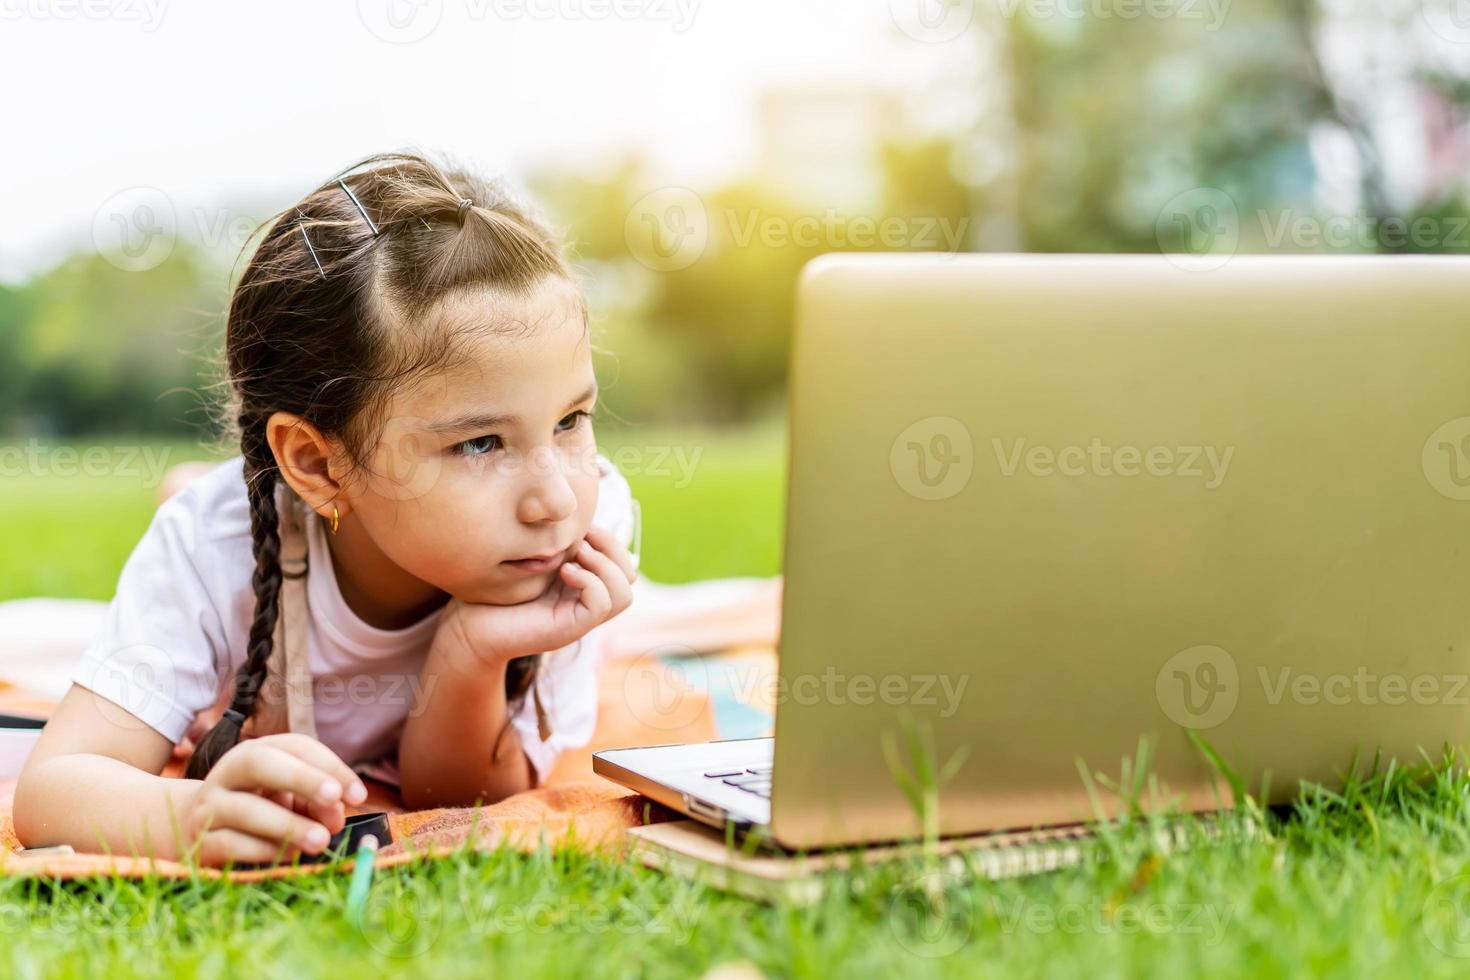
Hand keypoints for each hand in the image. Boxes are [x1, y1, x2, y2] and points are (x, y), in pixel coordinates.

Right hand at [181, 733, 367, 865]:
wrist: (193, 830)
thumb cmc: (259, 809)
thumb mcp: (290, 799)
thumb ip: (318, 803)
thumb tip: (334, 818)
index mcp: (256, 752)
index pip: (295, 746)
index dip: (330, 766)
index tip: (359, 795)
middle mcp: (227, 772)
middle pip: (260, 762)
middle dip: (302, 778)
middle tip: (335, 798)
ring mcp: (208, 806)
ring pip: (245, 808)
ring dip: (288, 825)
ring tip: (320, 841)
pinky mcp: (199, 842)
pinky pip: (231, 844)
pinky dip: (264, 850)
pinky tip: (290, 855)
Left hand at [443, 525, 637, 665]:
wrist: (467, 626)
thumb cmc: (492, 590)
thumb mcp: (529, 557)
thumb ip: (553, 543)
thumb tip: (574, 510)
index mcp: (581, 584)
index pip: (623, 561)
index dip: (609, 539)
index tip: (581, 526)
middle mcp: (585, 602)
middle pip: (630, 575)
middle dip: (612, 548)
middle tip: (582, 539)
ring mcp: (580, 618)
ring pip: (624, 593)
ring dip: (604, 566)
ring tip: (575, 556)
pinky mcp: (569, 629)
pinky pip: (602, 603)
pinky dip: (589, 581)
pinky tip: (564, 572)